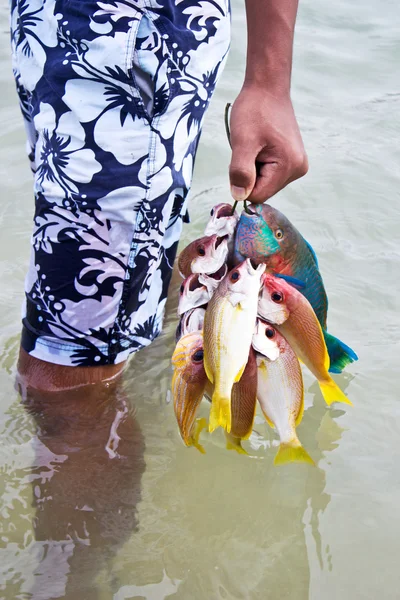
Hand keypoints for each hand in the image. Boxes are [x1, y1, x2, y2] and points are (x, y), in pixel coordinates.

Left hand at [229, 85, 307, 203]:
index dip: (242, 183)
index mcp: (290, 166)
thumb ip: (240, 171)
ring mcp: (297, 165)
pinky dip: (258, 164)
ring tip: (255, 145)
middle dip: (249, 175)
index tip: (240, 159)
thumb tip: (239, 196)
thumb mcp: (243, 141)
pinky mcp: (292, 160)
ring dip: (253, 168)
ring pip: (264, 183)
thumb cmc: (255, 110)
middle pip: (263, 190)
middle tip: (249, 149)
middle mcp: (298, 169)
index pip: (258, 195)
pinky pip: (268, 174)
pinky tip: (260, 146)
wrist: (267, 88)